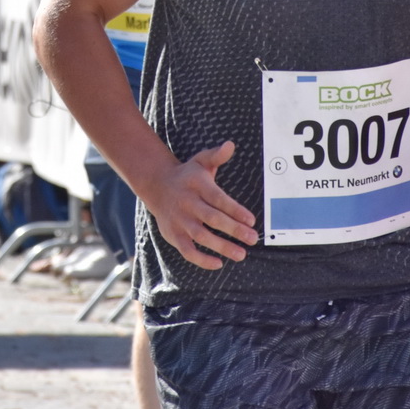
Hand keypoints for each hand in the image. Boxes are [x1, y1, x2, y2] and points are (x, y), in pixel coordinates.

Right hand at [140, 141, 258, 269]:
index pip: (217, 198)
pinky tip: (219, 263)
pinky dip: (201, 259)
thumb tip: (230, 145)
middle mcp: (186, 203)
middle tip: (253, 238)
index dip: (235, 210)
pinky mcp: (173, 234)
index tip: (251, 220)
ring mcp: (179, 220)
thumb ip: (216, 156)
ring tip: (241, 254)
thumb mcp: (200, 161)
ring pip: (201, 236)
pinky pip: (187, 250)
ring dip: (221, 247)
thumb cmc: (188, 175)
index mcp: (196, 184)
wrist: (156, 185)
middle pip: (212, 218)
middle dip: (234, 229)